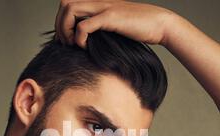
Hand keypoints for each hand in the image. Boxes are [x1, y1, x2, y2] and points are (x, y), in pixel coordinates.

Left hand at [54, 0, 172, 48]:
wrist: (161, 24)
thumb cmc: (140, 29)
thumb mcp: (116, 27)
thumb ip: (101, 29)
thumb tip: (88, 43)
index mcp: (98, 4)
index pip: (68, 4)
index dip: (61, 21)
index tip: (65, 39)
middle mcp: (99, 2)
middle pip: (65, 4)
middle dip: (59, 24)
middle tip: (65, 43)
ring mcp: (104, 8)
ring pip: (70, 9)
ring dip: (65, 29)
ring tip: (72, 44)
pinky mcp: (111, 18)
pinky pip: (85, 25)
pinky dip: (79, 37)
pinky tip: (85, 47)